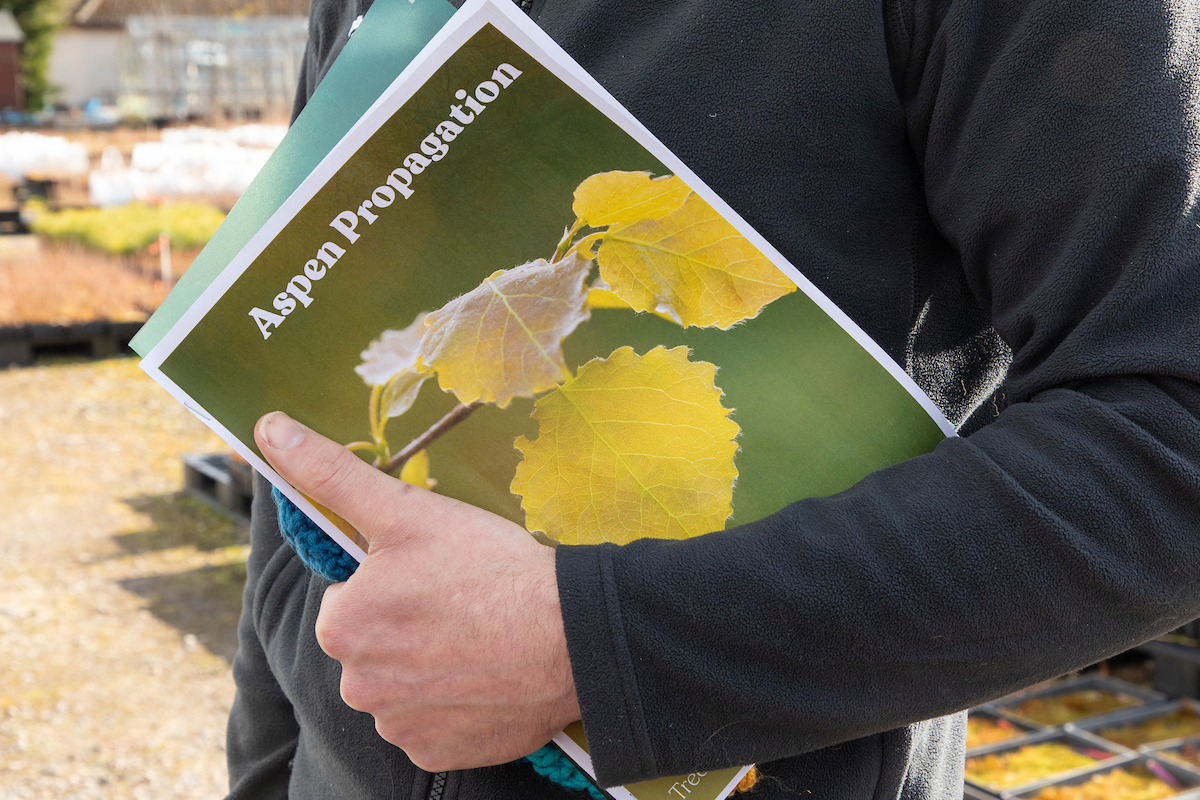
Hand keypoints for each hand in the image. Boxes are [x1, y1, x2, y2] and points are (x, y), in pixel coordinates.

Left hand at [254, 411, 581, 770]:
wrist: (573, 635)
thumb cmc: (490, 568)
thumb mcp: (407, 509)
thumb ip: (332, 473)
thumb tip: (271, 430)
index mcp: (341, 627)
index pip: (349, 600)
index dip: (392, 582)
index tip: (435, 575)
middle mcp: (358, 687)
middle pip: (373, 646)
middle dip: (406, 627)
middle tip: (460, 604)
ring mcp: (401, 726)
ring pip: (401, 686)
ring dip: (429, 668)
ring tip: (479, 639)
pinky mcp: (440, 754)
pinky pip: (433, 725)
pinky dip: (454, 706)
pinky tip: (486, 677)